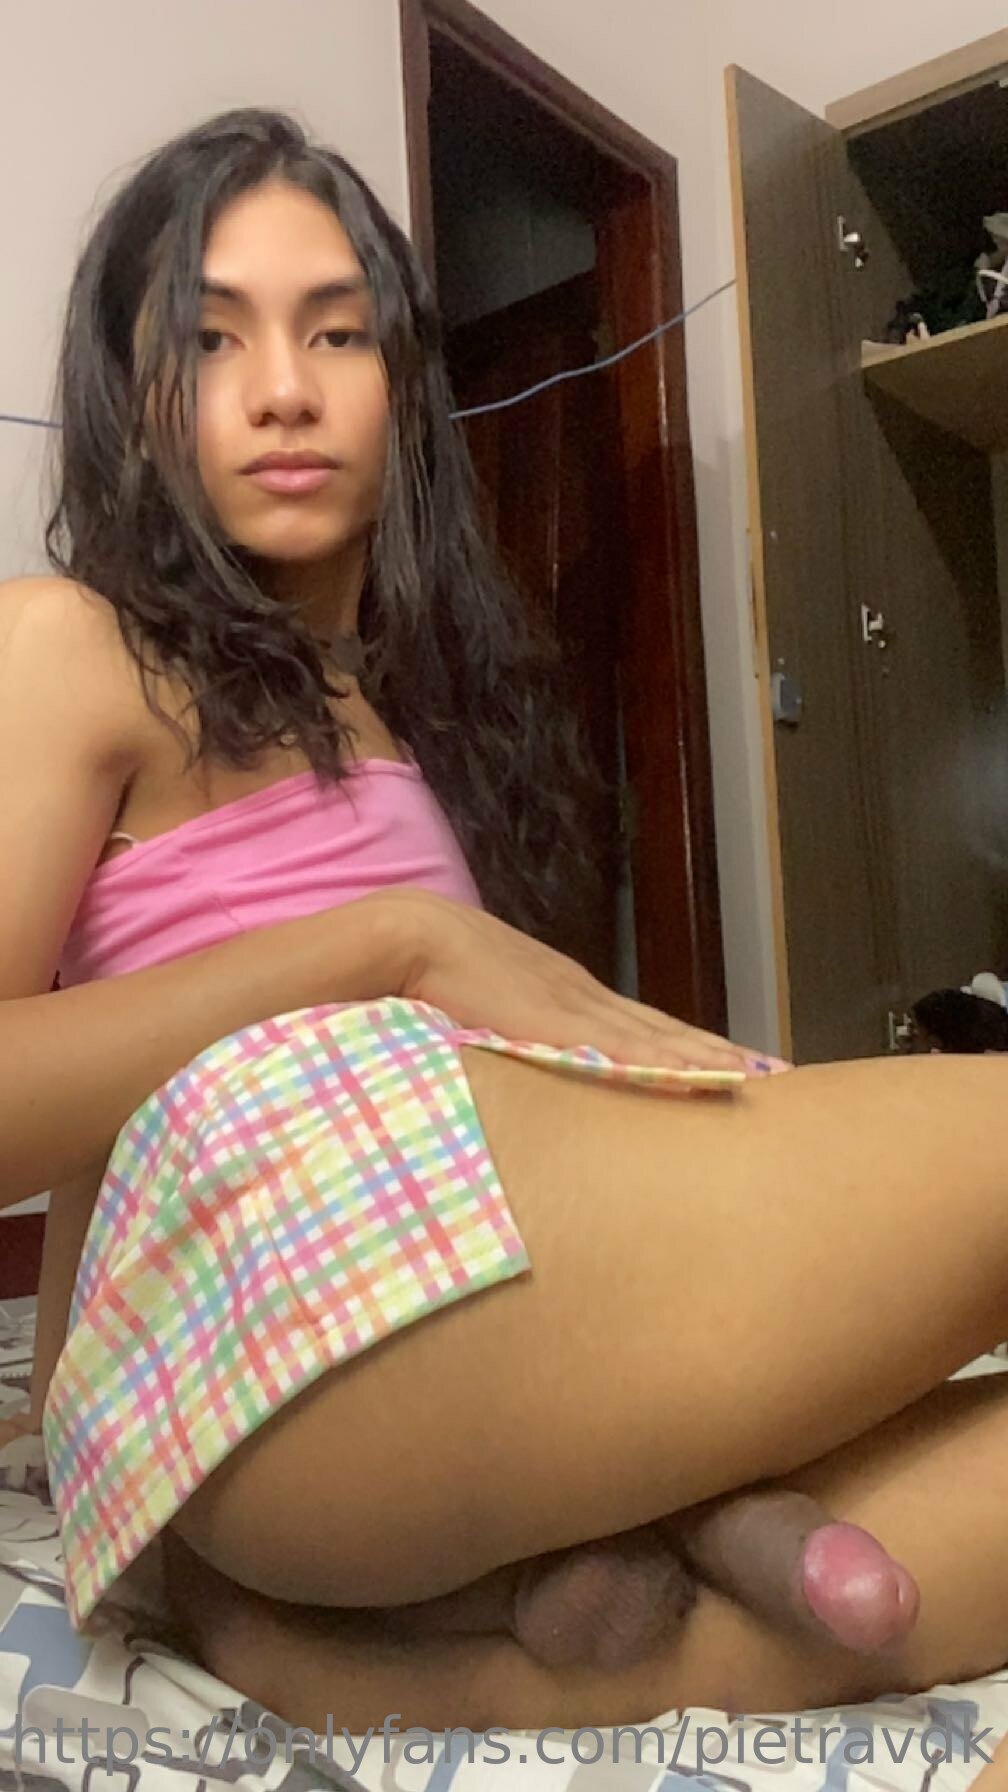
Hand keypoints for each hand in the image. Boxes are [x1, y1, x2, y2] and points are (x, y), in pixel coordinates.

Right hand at [401, 894, 774, 1077]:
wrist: (413, 936)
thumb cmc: (434, 971)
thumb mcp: (483, 1004)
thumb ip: (507, 1029)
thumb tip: (514, 1062)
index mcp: (564, 993)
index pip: (638, 1023)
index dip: (684, 1043)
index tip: (725, 1060)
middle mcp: (582, 995)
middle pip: (663, 1029)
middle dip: (713, 1051)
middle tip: (766, 1071)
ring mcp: (574, 1005)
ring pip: (657, 1037)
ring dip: (705, 1057)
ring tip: (752, 1075)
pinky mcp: (557, 1021)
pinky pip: (624, 1048)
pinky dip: (666, 1062)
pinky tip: (702, 1075)